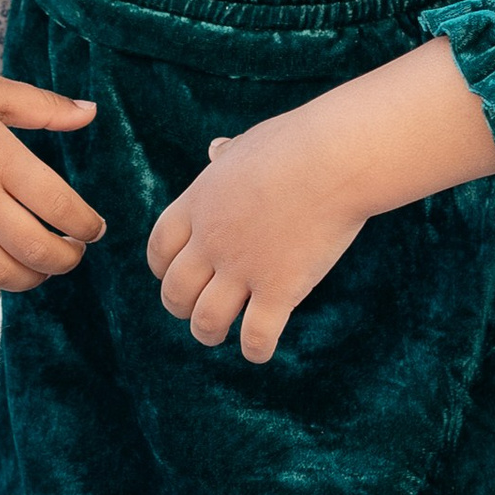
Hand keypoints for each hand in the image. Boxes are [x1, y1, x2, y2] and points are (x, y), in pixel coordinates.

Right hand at [0, 0, 101, 295]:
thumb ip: (45, 108)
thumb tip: (91, 113)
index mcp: (0, 157)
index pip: (60, 207)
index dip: (86, 225)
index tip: (95, 229)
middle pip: (36, 250)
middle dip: (67, 259)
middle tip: (74, 251)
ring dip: (31, 278)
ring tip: (41, 265)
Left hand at [147, 115, 369, 364]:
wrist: (335, 157)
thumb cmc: (300, 143)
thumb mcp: (249, 144)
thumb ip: (227, 156)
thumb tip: (216, 149)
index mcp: (199, 203)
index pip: (159, 248)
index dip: (162, 269)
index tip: (173, 276)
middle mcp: (213, 240)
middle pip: (175, 291)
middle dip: (180, 307)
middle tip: (195, 311)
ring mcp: (244, 267)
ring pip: (206, 320)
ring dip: (207, 333)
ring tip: (217, 335)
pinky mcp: (280, 288)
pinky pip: (256, 335)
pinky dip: (255, 350)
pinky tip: (259, 351)